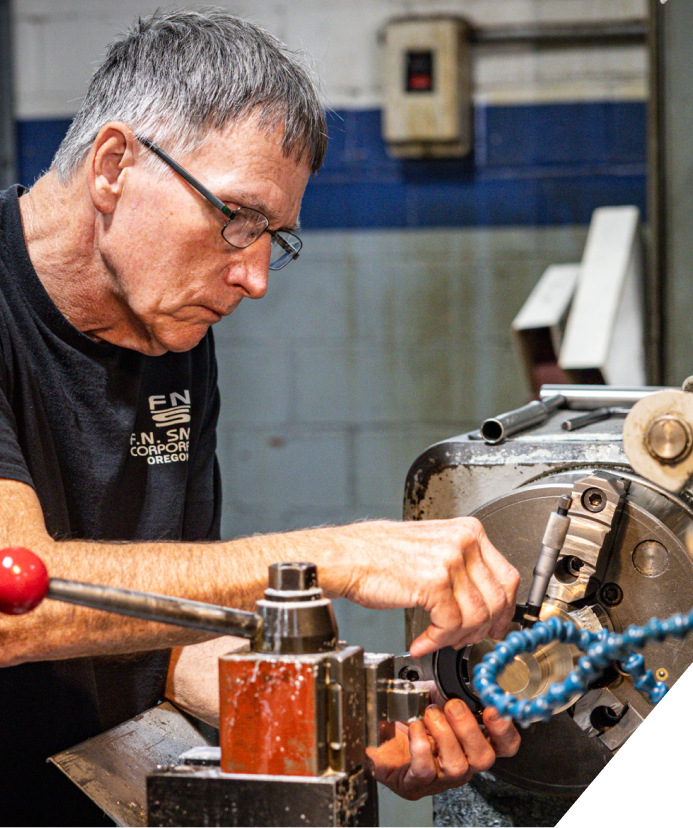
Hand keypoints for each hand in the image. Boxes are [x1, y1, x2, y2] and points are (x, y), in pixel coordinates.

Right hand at [324, 517, 519, 656]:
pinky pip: (451, 625)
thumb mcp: (433, 549)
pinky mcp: (435, 583)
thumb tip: (487, 603)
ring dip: (456, 637)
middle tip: (464, 640)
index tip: (495, 626)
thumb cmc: (379, 554)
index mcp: (468, 531)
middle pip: (498, 599)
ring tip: (437, 639)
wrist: (347, 557)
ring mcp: (451, 560)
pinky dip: (437, 640)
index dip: (504, 609)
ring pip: (477, 616)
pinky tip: (422, 641)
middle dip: (483, 629)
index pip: (507, 577)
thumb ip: (463, 569)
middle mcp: (463, 541)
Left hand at [366, 699, 520, 800]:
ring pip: (457, 767)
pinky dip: (419, 745)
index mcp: (472, 741)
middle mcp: (462, 762)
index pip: (505, 745)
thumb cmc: (411, 716)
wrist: (380, 734)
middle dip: (468, 727)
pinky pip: (425, 770)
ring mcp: (441, 778)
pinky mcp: (415, 784)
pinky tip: (414, 728)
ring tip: (428, 715)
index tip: (493, 709)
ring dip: (442, 734)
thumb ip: (452, 689)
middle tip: (452, 706)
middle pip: (484, 757)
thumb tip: (461, 677)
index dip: (504, 730)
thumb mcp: (435, 695)